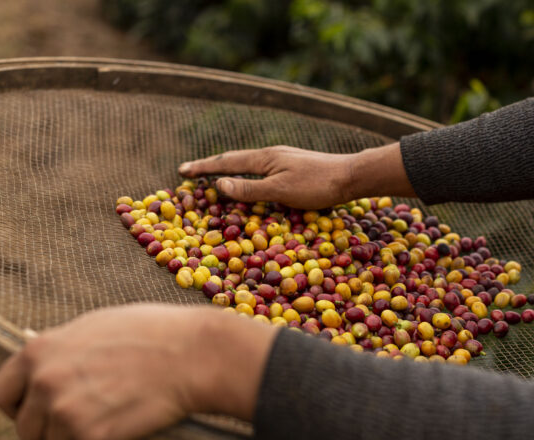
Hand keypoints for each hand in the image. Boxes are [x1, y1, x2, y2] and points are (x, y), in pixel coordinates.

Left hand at [0, 305, 275, 439]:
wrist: (190, 354)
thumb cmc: (151, 333)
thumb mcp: (93, 326)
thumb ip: (60, 350)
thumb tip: (44, 366)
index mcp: (40, 351)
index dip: (19, 405)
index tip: (38, 408)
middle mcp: (44, 382)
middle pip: (25, 427)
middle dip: (48, 426)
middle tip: (83, 417)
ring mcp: (65, 412)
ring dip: (72, 437)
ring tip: (106, 416)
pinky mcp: (89, 437)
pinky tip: (119, 423)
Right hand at [178, 143, 414, 208]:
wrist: (351, 176)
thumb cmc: (317, 185)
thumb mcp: (280, 190)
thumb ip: (250, 189)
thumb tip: (219, 185)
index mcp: (264, 158)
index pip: (226, 163)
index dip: (203, 168)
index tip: (182, 171)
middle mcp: (271, 155)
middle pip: (235, 160)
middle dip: (211, 167)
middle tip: (190, 172)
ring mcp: (283, 160)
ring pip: (248, 165)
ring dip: (229, 170)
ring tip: (214, 175)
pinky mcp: (293, 167)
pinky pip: (261, 170)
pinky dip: (247, 176)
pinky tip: (252, 181)